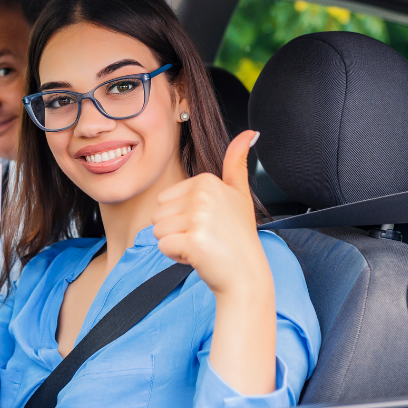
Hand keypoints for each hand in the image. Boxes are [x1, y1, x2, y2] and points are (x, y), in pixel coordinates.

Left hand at [152, 131, 270, 296]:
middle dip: (176, 231)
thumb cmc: (238, 237)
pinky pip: (163, 247)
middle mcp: (203, 195)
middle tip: (204, 238)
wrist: (246, 275)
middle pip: (158, 214)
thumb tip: (250, 133)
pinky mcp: (193, 240)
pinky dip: (176, 257)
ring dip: (175, 243)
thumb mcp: (239, 194)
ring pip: (157, 231)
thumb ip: (237, 162)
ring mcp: (198, 217)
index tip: (208, 224)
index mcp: (207, 181)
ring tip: (202, 246)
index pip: (165, 199)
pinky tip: (198, 257)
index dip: (182, 217)